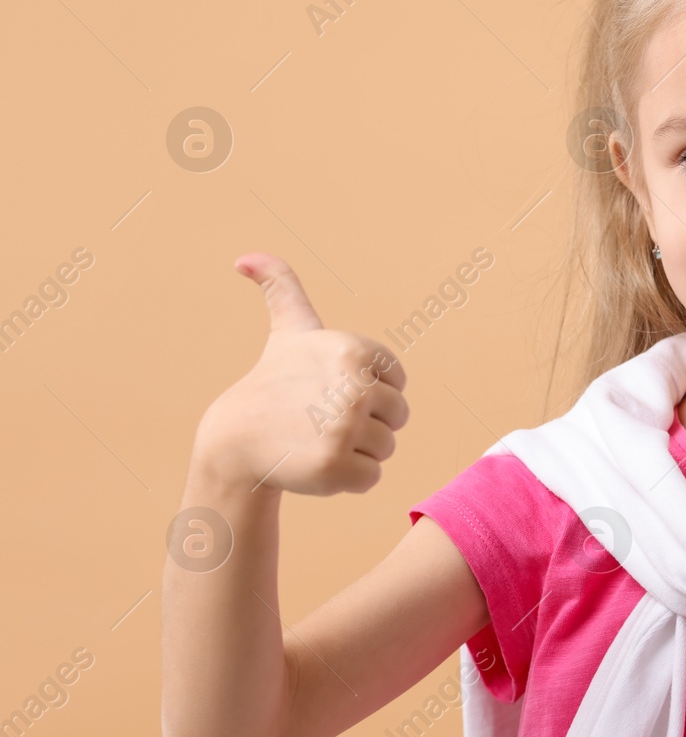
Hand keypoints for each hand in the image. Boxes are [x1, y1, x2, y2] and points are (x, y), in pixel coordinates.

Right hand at [191, 253, 409, 494]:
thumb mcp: (287, 331)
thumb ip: (281, 287)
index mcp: (353, 351)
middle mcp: (353, 386)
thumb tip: (245, 256)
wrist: (235, 442)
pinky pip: (371, 479)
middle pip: (398, 416)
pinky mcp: (335, 466)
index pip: (397, 382)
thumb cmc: (273, 384)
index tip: (333, 391)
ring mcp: (344, 428)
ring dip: (356, 451)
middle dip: (366, 423)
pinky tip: (315, 464)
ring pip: (386, 448)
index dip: (370, 391)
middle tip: (324, 420)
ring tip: (317, 440)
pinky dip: (347, 480)